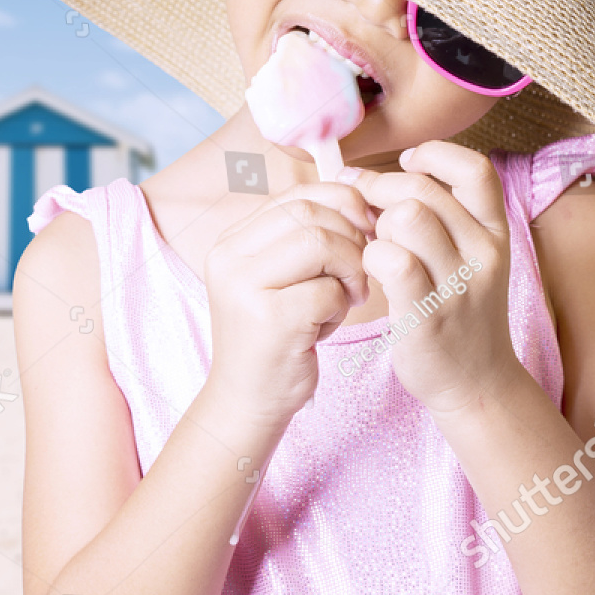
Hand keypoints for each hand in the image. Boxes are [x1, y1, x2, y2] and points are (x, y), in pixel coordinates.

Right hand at [204, 183, 375, 422]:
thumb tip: (359, 197)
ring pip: (321, 244)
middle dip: (351, 237)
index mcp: (230, 241)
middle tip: (360, 271)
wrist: (247, 400)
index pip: (295, 195)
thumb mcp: (277, 278)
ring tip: (348, 295)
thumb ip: (301, 237)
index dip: (341, 202)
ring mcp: (244, 288)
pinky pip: (328, 291)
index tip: (366, 227)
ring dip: (350, 268)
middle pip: (310, 214)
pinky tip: (328, 324)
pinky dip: (341, 305)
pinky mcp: (270, 320)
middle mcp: (228, 258)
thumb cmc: (275, 336)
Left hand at [348, 142, 526, 413]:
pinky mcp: (427, 315)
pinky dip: (369, 258)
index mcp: (495, 232)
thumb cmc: (461, 312)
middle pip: (422, 190)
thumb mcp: (470, 257)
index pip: (474, 169)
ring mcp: (458, 285)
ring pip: (406, 217)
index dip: (434, 155)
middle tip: (365, 211)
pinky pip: (391, 261)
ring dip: (376, 226)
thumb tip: (373, 177)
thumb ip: (440, 217)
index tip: (406, 165)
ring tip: (374, 245)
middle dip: (381, 192)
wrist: (477, 382)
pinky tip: (368, 272)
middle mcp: (484, 253)